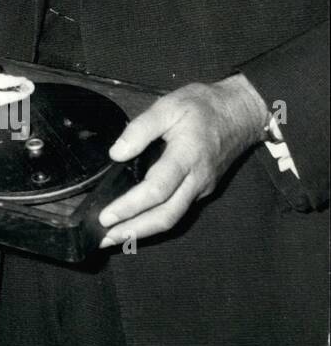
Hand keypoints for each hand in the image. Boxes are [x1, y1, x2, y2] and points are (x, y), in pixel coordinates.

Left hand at [97, 74, 268, 247]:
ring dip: (143, 231)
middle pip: (166, 215)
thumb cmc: (202, 106)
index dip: (130, 206)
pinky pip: (178, 211)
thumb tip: (116, 153)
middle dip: (134, 231)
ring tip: (115, 238)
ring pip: (173, 218)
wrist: (242, 112)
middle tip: (104, 239)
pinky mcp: (202, 189)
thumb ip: (140, 129)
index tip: (106, 216)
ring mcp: (201, 187)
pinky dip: (155, 222)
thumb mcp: (168, 106)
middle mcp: (196, 179)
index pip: (156, 190)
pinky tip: (137, 223)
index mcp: (186, 157)